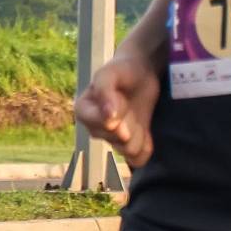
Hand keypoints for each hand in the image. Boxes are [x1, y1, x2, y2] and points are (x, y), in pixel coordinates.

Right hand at [76, 44, 162, 165]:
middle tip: (131, 105)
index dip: (117, 116)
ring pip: (128, 150)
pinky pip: (138, 159)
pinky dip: (146, 146)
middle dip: (130, 123)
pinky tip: (146, 130)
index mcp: (84, 112)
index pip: (100, 127)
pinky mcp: (130, 144)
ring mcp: (112, 139)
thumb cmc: (121, 71)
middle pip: (117, 140)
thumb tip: (108, 119)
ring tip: (137, 116)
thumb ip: (105, 92)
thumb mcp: (109, 74)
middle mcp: (95, 129)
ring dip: (139, 133)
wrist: (140, 73)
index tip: (122, 99)